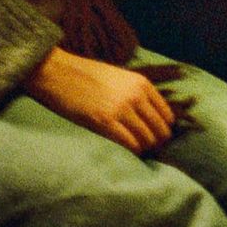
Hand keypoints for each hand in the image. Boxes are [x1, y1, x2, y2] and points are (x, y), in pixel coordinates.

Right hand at [24, 47, 175, 153]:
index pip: (166, 115)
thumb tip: (149, 118)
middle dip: (156, 143)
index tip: (157, 138)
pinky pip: (128, 143)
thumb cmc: (87, 76)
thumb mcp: (120, 78)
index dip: (164, 130)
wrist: (59, 72)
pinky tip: (127, 153)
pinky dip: (131, 151)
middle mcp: (135, 96)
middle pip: (159, 129)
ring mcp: (120, 108)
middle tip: (149, 151)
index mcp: (142, 84)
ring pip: (145, 138)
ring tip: (138, 153)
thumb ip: (136, 94)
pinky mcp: (103, 121)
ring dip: (144, 149)